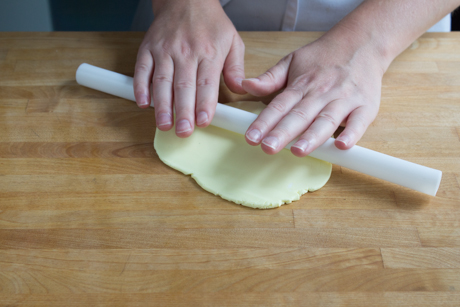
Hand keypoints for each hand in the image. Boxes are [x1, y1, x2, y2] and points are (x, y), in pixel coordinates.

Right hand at [133, 0, 245, 137]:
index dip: (204, 104)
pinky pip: (142, 70)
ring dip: (162, 106)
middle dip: (183, 112)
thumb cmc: (211, 23)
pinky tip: (144, 103)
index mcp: (209, 52)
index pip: (207, 83)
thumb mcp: (233, 40)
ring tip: (164, 125)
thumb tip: (239, 90)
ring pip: (162, 81)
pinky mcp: (148, 49)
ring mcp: (164, 50)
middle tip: (183, 132)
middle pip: (183, 86)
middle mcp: (186, 52)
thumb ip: (236, 68)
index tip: (203, 122)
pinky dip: (141, 87)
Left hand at [242, 32, 384, 155]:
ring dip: (312, 137)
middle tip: (268, 147)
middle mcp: (321, 93)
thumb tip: (245, 85)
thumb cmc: (324, 57)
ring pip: (326, 120)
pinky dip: (352, 134)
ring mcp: (344, 100)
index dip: (264, 122)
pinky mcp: (366, 106)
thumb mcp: (292, 61)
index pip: (279, 106)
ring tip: (298, 151)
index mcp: (301, 85)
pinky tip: (342, 146)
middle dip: (283, 133)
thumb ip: (269, 78)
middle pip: (299, 116)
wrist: (362, 42)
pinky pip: (359, 122)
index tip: (252, 137)